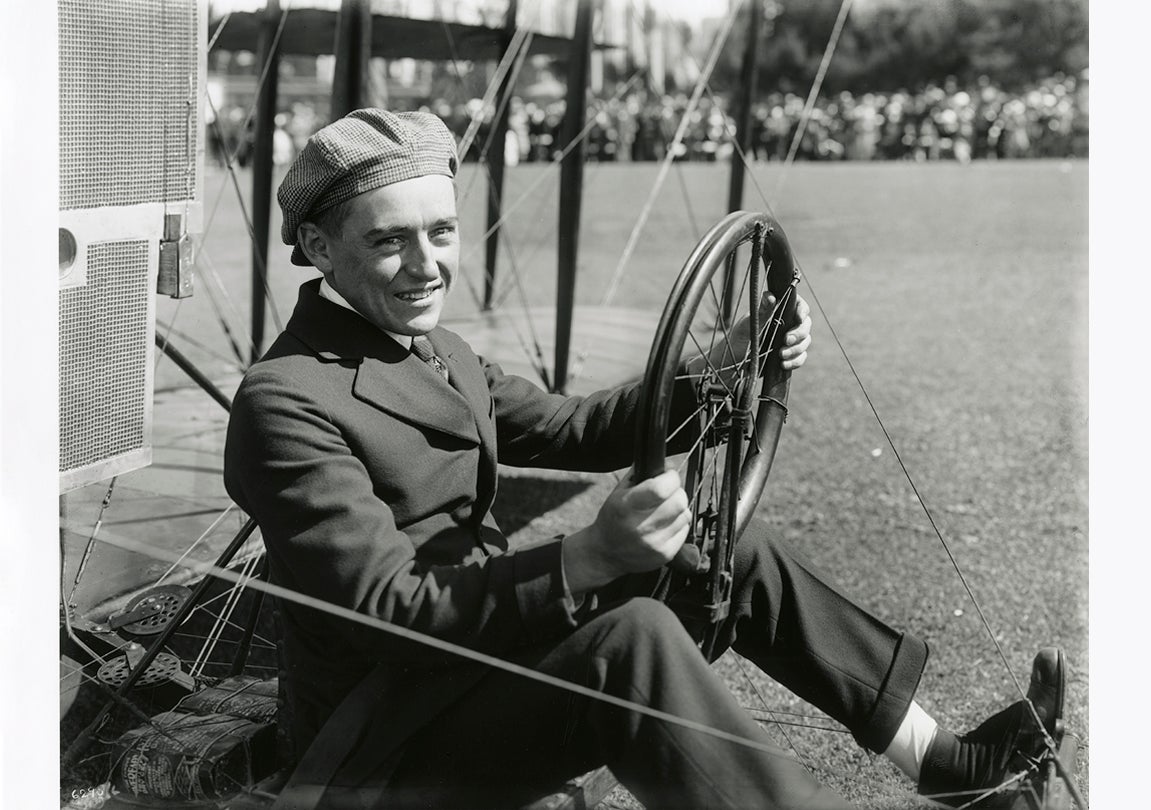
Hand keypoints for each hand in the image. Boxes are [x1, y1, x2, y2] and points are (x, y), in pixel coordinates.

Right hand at [563, 467, 690, 594]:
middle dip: (677, 492)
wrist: (606, 553)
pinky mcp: (665, 554)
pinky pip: (684, 530)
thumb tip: (663, 465)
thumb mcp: (618, 493)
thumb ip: (639, 476)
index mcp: (626, 507)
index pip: (661, 488)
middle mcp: (641, 526)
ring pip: (685, 515)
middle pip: (678, 501)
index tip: (668, 476)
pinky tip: (664, 525)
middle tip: (668, 494)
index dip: (670, 478)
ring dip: (678, 509)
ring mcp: (655, 543)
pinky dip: (678, 524)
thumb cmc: (613, 519)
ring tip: (664, 511)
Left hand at [686, 293, 812, 385]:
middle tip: (786, 340)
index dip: (802, 309)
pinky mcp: (787, 356)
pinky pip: (800, 357)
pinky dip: (795, 361)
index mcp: (775, 312)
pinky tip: (783, 364)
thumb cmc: (736, 342)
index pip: (796, 304)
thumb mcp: (747, 326)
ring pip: (805, 342)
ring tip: (781, 355)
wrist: (731, 367)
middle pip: (805, 324)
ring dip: (796, 349)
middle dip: (799, 333)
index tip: (799, 317)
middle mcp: (784, 324)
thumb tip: (771, 295)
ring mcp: (787, 341)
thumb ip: (761, 312)